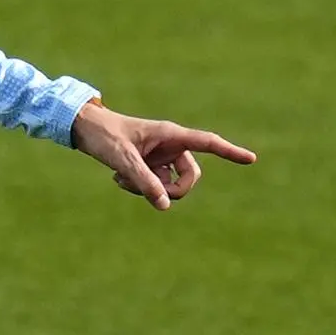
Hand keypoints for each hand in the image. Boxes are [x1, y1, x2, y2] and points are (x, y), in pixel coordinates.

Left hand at [71, 101, 255, 211]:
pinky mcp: (150, 165)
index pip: (208, 143)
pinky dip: (139, 188)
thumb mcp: (123, 160)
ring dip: (149, 190)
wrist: (84, 129)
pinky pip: (156, 186)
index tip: (251, 159)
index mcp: (171, 134)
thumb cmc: (104, 136)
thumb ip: (144, 182)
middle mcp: (171, 145)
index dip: (229, 152)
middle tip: (149, 192)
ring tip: (122, 179)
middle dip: (174, 190)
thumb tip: (165, 206)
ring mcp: (161, 156)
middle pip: (191, 176)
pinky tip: (118, 178)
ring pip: (171, 185)